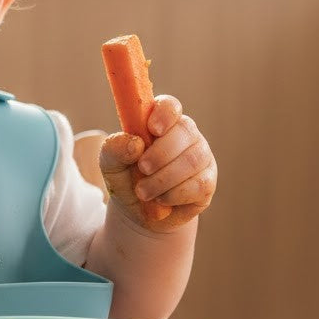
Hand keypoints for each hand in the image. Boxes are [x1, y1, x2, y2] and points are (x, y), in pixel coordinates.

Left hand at [99, 94, 215, 231]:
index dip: (164, 114)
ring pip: (192, 160)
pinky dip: (175, 194)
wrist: (138, 212)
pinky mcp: (208, 182)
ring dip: (164, 178)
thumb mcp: (110, 164)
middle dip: (161, 153)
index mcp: (161, 123)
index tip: (152, 129)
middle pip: (185, 131)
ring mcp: (200, 157)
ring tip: (143, 191)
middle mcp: (185, 135)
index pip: (170, 106)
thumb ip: (114, 149)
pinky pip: (199, 184)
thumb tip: (135, 143)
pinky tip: (161, 199)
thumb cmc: (126, 179)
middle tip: (142, 168)